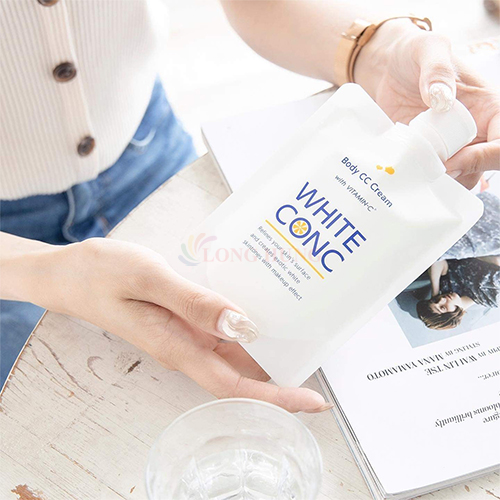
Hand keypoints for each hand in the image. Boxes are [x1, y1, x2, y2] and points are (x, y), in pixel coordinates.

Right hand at [23, 238, 328, 412]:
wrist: (67, 274)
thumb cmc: (100, 275)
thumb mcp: (149, 280)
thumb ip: (194, 304)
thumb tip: (243, 324)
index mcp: (178, 347)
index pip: (235, 385)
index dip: (276, 397)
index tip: (313, 401)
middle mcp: (185, 347)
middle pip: (241, 373)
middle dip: (281, 374)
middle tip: (320, 356)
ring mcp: (183, 334)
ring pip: (233, 351)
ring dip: (266, 349)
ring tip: (301, 332)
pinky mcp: (180, 319)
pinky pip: (219, 329)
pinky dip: (243, 325)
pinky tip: (258, 308)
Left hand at [355, 20, 499, 188]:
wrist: (386, 69)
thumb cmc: (414, 55)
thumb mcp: (429, 50)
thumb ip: (437, 69)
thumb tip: (440, 99)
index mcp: (488, 108)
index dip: (483, 158)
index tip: (451, 162)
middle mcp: (473, 132)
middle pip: (480, 167)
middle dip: (459, 177)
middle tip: (428, 174)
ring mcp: (449, 146)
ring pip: (457, 178)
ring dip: (439, 183)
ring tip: (415, 176)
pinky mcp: (427, 154)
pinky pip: (431, 176)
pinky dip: (421, 180)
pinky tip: (406, 175)